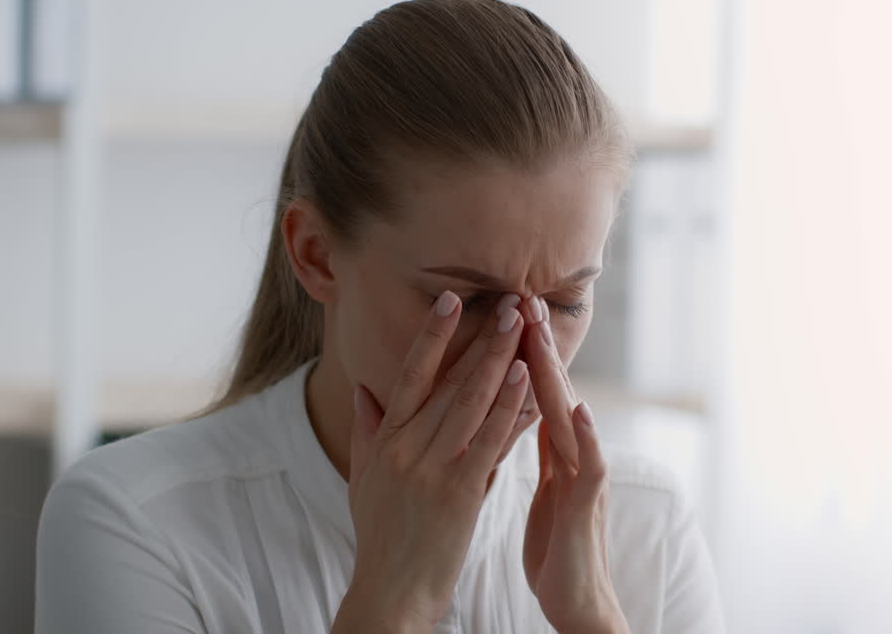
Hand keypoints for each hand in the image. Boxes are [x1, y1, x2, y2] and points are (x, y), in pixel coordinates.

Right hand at [336, 290, 529, 632]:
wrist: (390, 592)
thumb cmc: (381, 537)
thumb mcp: (363, 479)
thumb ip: (366, 430)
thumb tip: (364, 389)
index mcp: (385, 440)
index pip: (409, 375)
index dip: (432, 335)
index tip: (452, 299)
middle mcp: (406, 447)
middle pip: (449, 381)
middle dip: (483, 338)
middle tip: (510, 302)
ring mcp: (431, 469)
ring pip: (471, 403)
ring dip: (501, 360)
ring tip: (523, 326)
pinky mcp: (458, 493)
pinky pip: (489, 441)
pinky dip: (510, 407)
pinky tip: (528, 380)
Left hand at [521, 303, 628, 633]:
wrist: (579, 600)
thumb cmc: (557, 546)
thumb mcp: (543, 489)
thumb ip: (534, 449)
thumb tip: (517, 414)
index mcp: (553, 450)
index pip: (530, 392)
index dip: (515, 351)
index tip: (498, 309)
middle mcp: (571, 454)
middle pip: (551, 391)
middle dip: (536, 346)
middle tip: (523, 298)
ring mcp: (583, 475)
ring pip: (571, 416)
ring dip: (559, 375)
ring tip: (543, 334)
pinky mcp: (587, 504)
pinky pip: (589, 466)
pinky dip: (586, 436)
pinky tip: (579, 408)